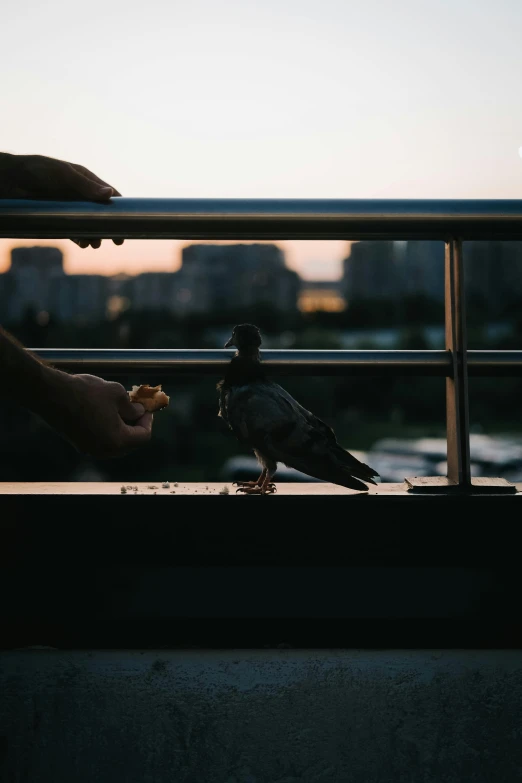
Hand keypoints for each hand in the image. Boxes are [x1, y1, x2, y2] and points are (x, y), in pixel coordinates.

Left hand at [0, 153, 123, 249]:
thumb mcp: (64, 175)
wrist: (11, 179)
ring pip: (88, 224)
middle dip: (109, 227)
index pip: (108, 194)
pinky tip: (83, 243)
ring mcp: (69, 206)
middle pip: (100, 213)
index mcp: (85, 180)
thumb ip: (86, 185)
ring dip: (94, 235)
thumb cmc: (37, 170)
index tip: (128, 220)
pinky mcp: (58, 217)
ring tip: (95, 244)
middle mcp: (79, 194)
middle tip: (117, 241)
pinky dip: (79, 237)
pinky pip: (73, 229)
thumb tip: (109, 195)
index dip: (119, 207)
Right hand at [39, 371, 152, 458]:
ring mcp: (90, 449)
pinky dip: (108, 430)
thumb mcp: (118, 394)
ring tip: (120, 409)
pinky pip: (101, 441)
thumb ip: (132, 407)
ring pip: (115, 444)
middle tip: (136, 409)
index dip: (148, 421)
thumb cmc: (86, 393)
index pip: (143, 437)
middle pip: (130, 444)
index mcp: (117, 441)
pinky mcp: (79, 444)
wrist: (51, 395)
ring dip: (122, 429)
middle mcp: (104, 451)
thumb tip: (138, 412)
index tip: (145, 408)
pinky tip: (105, 413)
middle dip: (135, 426)